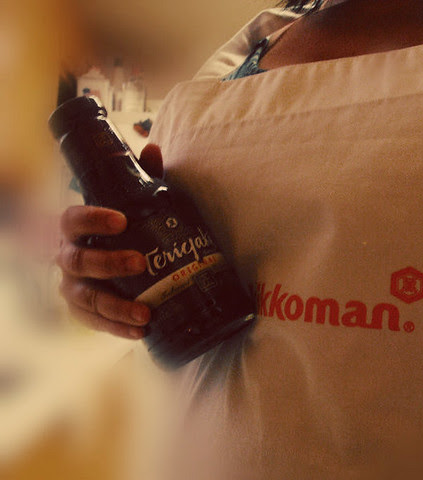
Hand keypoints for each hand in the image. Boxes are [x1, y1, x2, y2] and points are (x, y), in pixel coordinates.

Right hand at [56, 144, 163, 338]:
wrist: (110, 263)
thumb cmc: (122, 228)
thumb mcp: (132, 202)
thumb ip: (141, 178)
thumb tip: (154, 148)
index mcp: (76, 228)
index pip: (73, 220)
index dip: (93, 219)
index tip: (121, 220)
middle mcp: (67, 258)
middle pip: (79, 261)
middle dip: (108, 263)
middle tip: (140, 262)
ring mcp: (72, 287)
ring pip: (86, 298)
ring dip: (116, 306)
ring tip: (146, 314)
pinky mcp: (82, 312)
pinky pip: (94, 323)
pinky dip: (117, 328)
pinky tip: (143, 331)